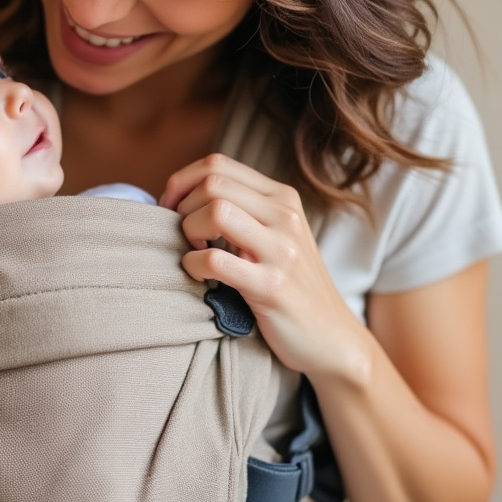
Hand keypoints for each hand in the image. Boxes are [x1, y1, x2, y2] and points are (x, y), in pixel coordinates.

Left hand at [160, 154, 371, 384]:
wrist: (331, 337)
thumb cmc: (290, 286)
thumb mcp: (275, 236)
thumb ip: (243, 210)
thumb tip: (184, 196)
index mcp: (282, 198)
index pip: (218, 164)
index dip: (181, 182)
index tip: (170, 208)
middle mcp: (285, 216)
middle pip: (212, 184)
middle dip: (181, 207)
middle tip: (180, 235)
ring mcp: (281, 250)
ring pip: (215, 212)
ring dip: (188, 232)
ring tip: (193, 251)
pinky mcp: (271, 286)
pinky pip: (214, 260)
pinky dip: (192, 264)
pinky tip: (198, 275)